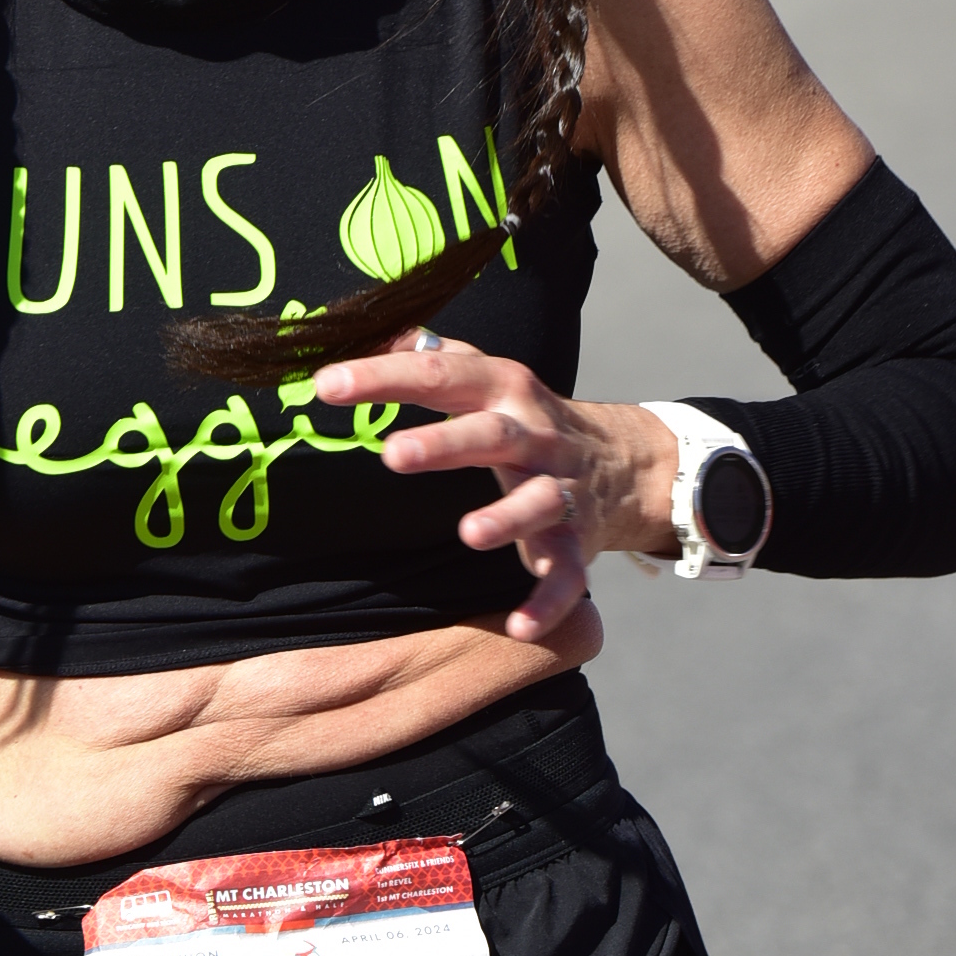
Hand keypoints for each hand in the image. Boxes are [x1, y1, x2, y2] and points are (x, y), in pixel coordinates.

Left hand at [312, 338, 680, 643]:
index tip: (327, 385)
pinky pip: (567, 574)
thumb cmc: (526, 418)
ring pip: (538, 502)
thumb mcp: (487, 376)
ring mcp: (560, 488)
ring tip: (469, 534)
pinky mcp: (578, 540)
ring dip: (507, 518)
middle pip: (490, 434)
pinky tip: (518, 626)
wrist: (628, 462)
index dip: (383, 378)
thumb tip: (373, 328)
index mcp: (500, 389)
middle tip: (393, 455)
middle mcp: (532, 433)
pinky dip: (549, 601)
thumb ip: (432, 357)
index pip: (437, 376)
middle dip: (445, 444)